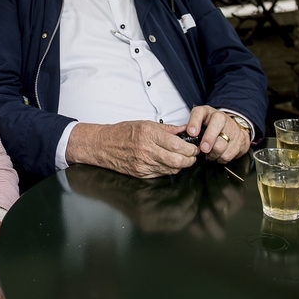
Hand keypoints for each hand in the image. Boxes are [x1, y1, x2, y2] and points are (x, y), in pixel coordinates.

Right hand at [66, 121, 199, 177]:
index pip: (177, 145)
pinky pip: (162, 174)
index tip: (194, 147)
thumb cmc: (122, 132)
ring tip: (183, 159)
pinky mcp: (141, 174)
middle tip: (193, 155)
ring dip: (181, 165)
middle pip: (177, 160)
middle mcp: (147, 150)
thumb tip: (184, 130)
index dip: (190, 148)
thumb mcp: (145, 124)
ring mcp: (143, 164)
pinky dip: (169, 169)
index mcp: (149, 134)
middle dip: (190, 159)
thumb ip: (167, 128)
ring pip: (171, 169)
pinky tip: (170, 164)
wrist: (103, 145)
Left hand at [181, 107, 249, 163]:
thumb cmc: (212, 125)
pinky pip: (228, 155)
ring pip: (221, 146)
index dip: (195, 123)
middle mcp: (221, 118)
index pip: (199, 113)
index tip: (192, 133)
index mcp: (207, 112)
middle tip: (203, 149)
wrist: (234, 126)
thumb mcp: (199, 120)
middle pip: (215, 130)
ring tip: (210, 154)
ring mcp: (232, 129)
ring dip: (213, 154)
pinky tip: (218, 155)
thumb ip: (190, 127)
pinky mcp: (241, 140)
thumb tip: (182, 139)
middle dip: (208, 141)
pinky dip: (221, 159)